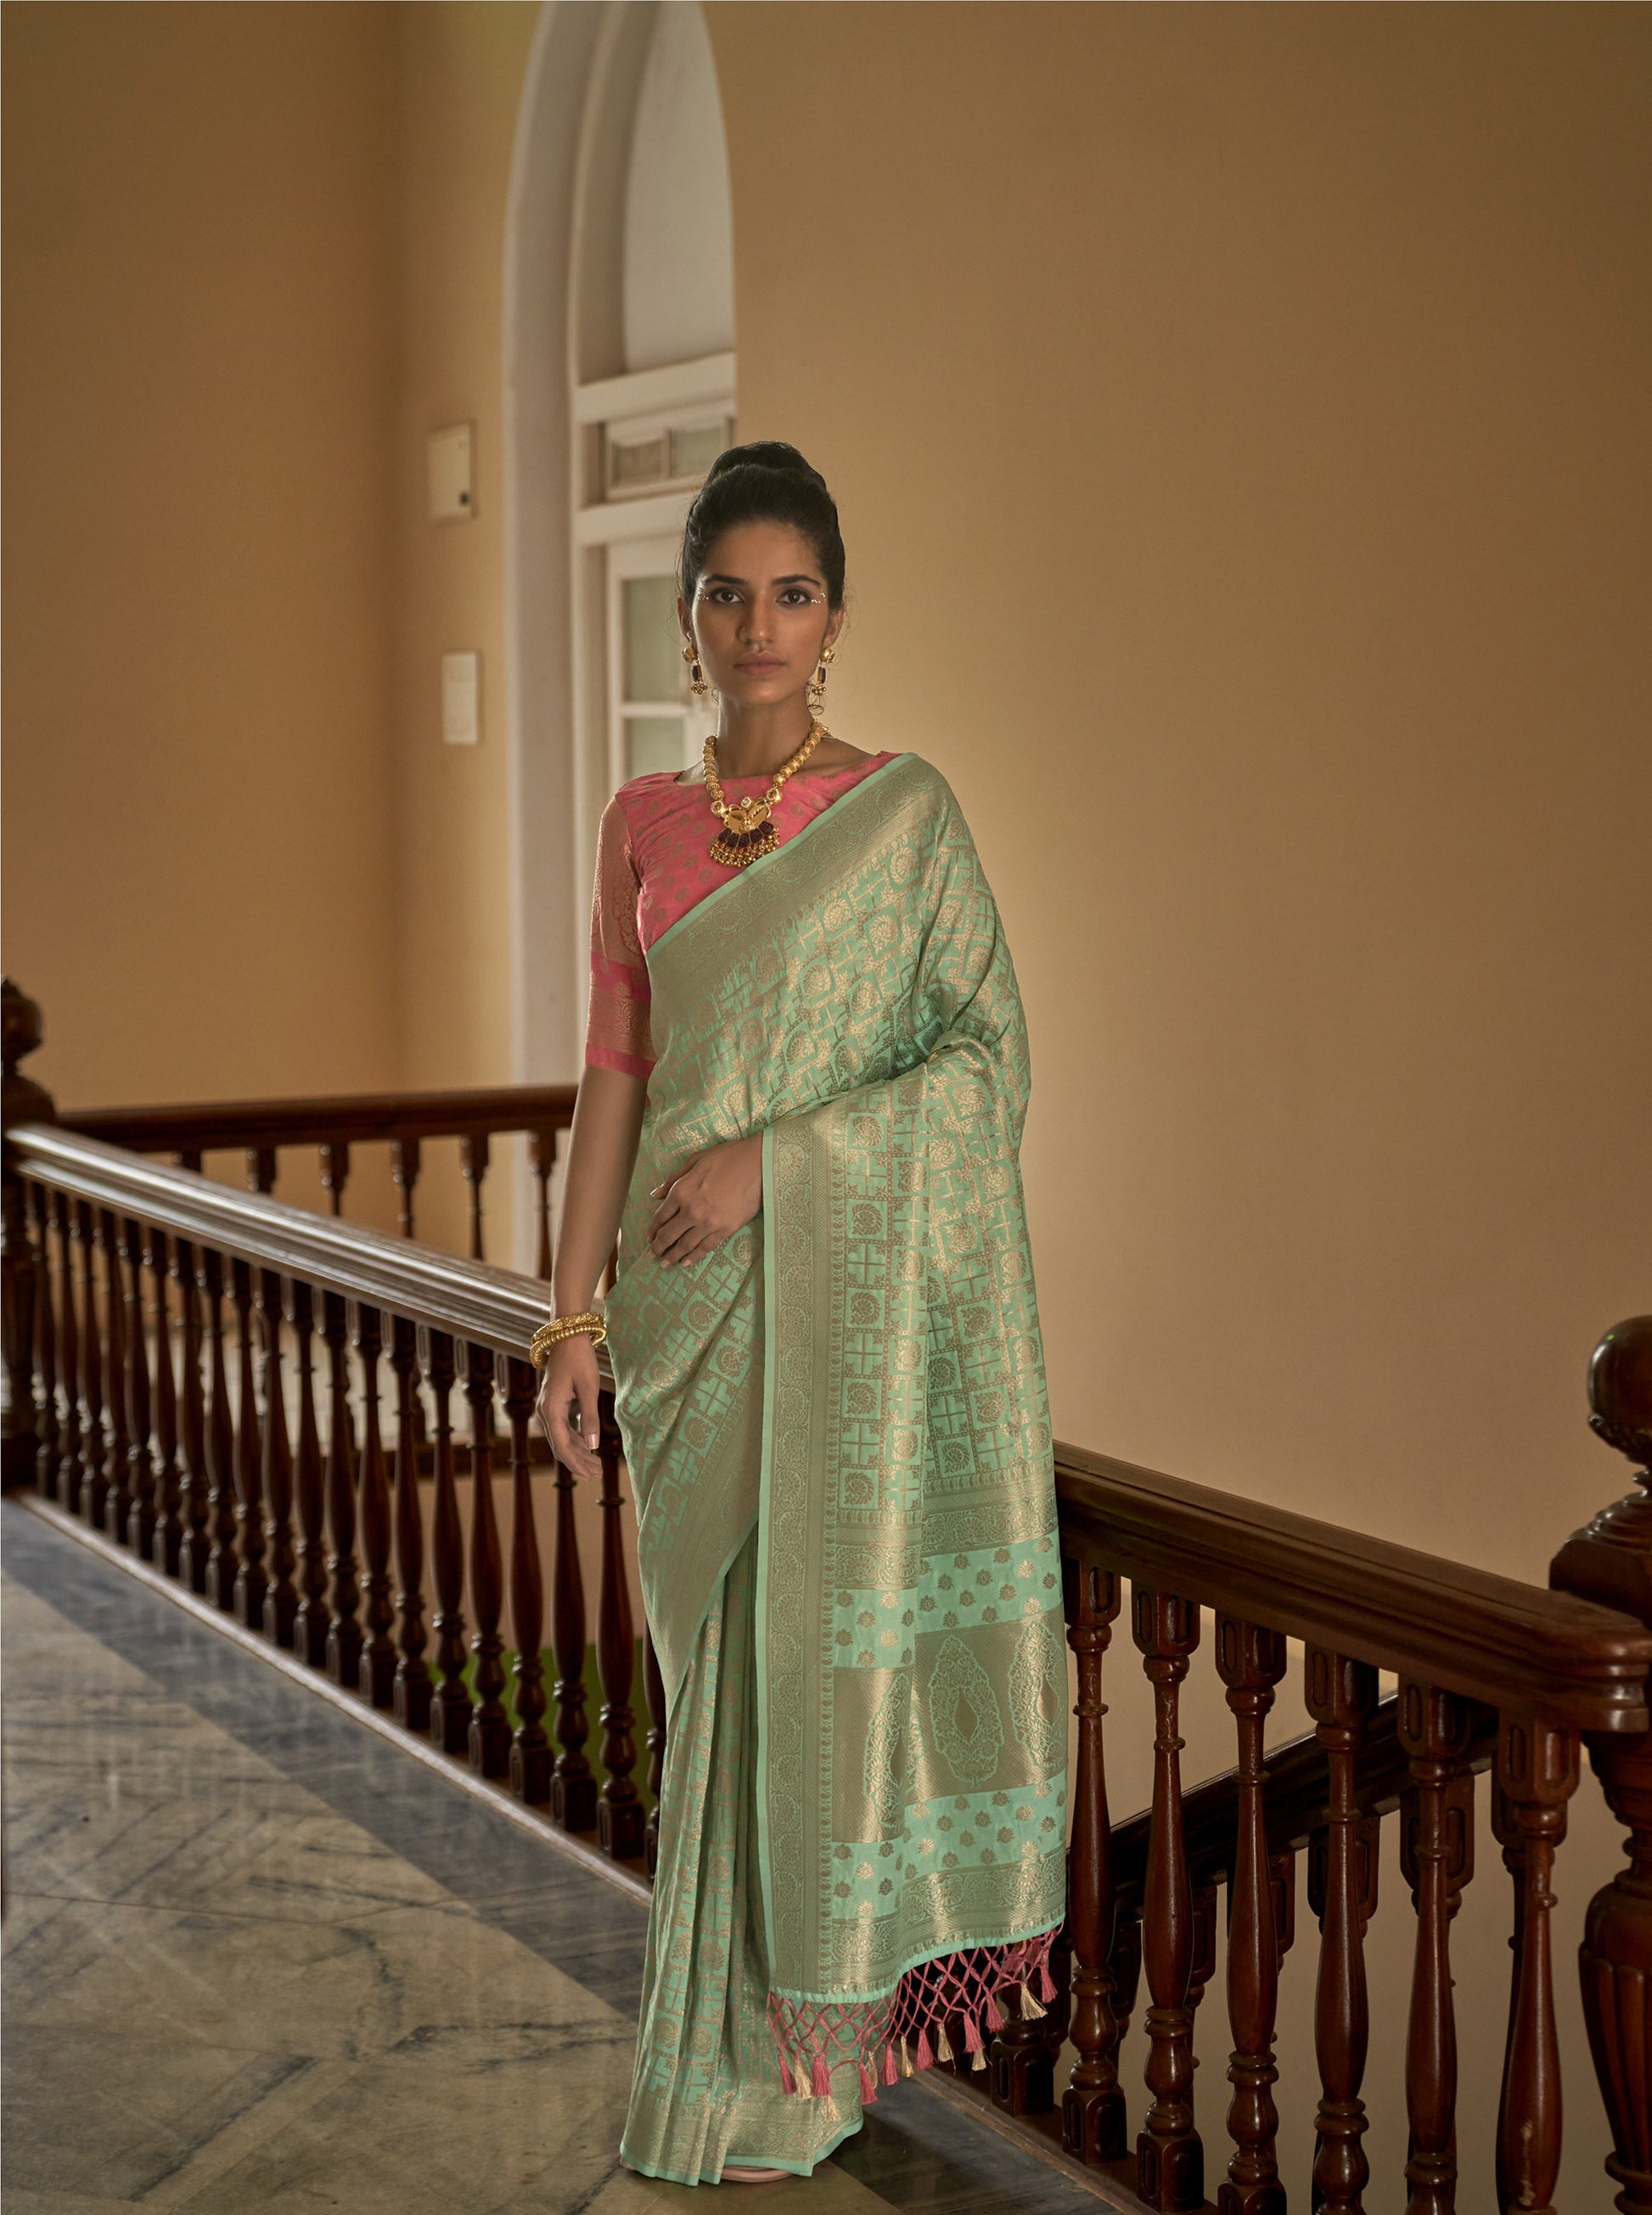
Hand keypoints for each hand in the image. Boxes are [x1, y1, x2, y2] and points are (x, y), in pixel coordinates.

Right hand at [535, 1331, 601, 1480]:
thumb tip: (593, 1446)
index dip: (576, 1463)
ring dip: (578, 1452)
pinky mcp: (553, 1404)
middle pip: (560, 1446)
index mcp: (551, 1410)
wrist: (567, 1337)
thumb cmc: (579, 1360)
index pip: (562, 1446)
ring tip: (595, 1465)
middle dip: (578, 1462)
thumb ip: (590, 1417)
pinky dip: (575, 1439)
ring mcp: (547, 1408)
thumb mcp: (589, 1388)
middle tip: (598, 1474)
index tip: (591, 1474)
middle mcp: (545, 1412)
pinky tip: (588, 1447)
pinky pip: (562, 1428)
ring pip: (561, 1439)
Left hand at [647, 1133, 762, 1265]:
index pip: (660, 1216)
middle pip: (669, 1234)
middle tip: (651, 1256)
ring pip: (685, 1245)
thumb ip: (673, 1179)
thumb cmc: (728, 1157)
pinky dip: (694, 1257)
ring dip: (673, 1256)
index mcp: (682, 1191)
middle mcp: (692, 1210)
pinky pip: (705, 1247)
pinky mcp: (726, 1230)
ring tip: (665, 1264)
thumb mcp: (695, 1160)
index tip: (648, 1238)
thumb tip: (655, 1195)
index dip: (652, 1230)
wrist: (759, 1165)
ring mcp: (709, 1223)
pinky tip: (686, 1262)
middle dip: (658, 1247)